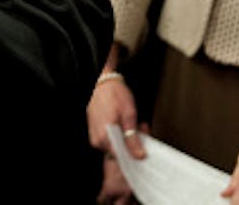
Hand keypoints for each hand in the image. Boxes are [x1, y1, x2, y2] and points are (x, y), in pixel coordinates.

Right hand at [88, 72, 143, 204]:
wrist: (103, 81)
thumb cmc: (114, 94)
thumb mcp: (129, 115)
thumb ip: (133, 138)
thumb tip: (139, 155)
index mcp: (105, 136)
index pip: (122, 158)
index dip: (135, 155)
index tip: (144, 151)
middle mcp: (97, 138)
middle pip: (119, 152)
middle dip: (133, 144)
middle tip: (142, 132)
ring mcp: (94, 134)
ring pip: (115, 145)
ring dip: (127, 139)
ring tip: (135, 126)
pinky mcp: (95, 130)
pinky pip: (109, 139)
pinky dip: (119, 134)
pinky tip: (125, 125)